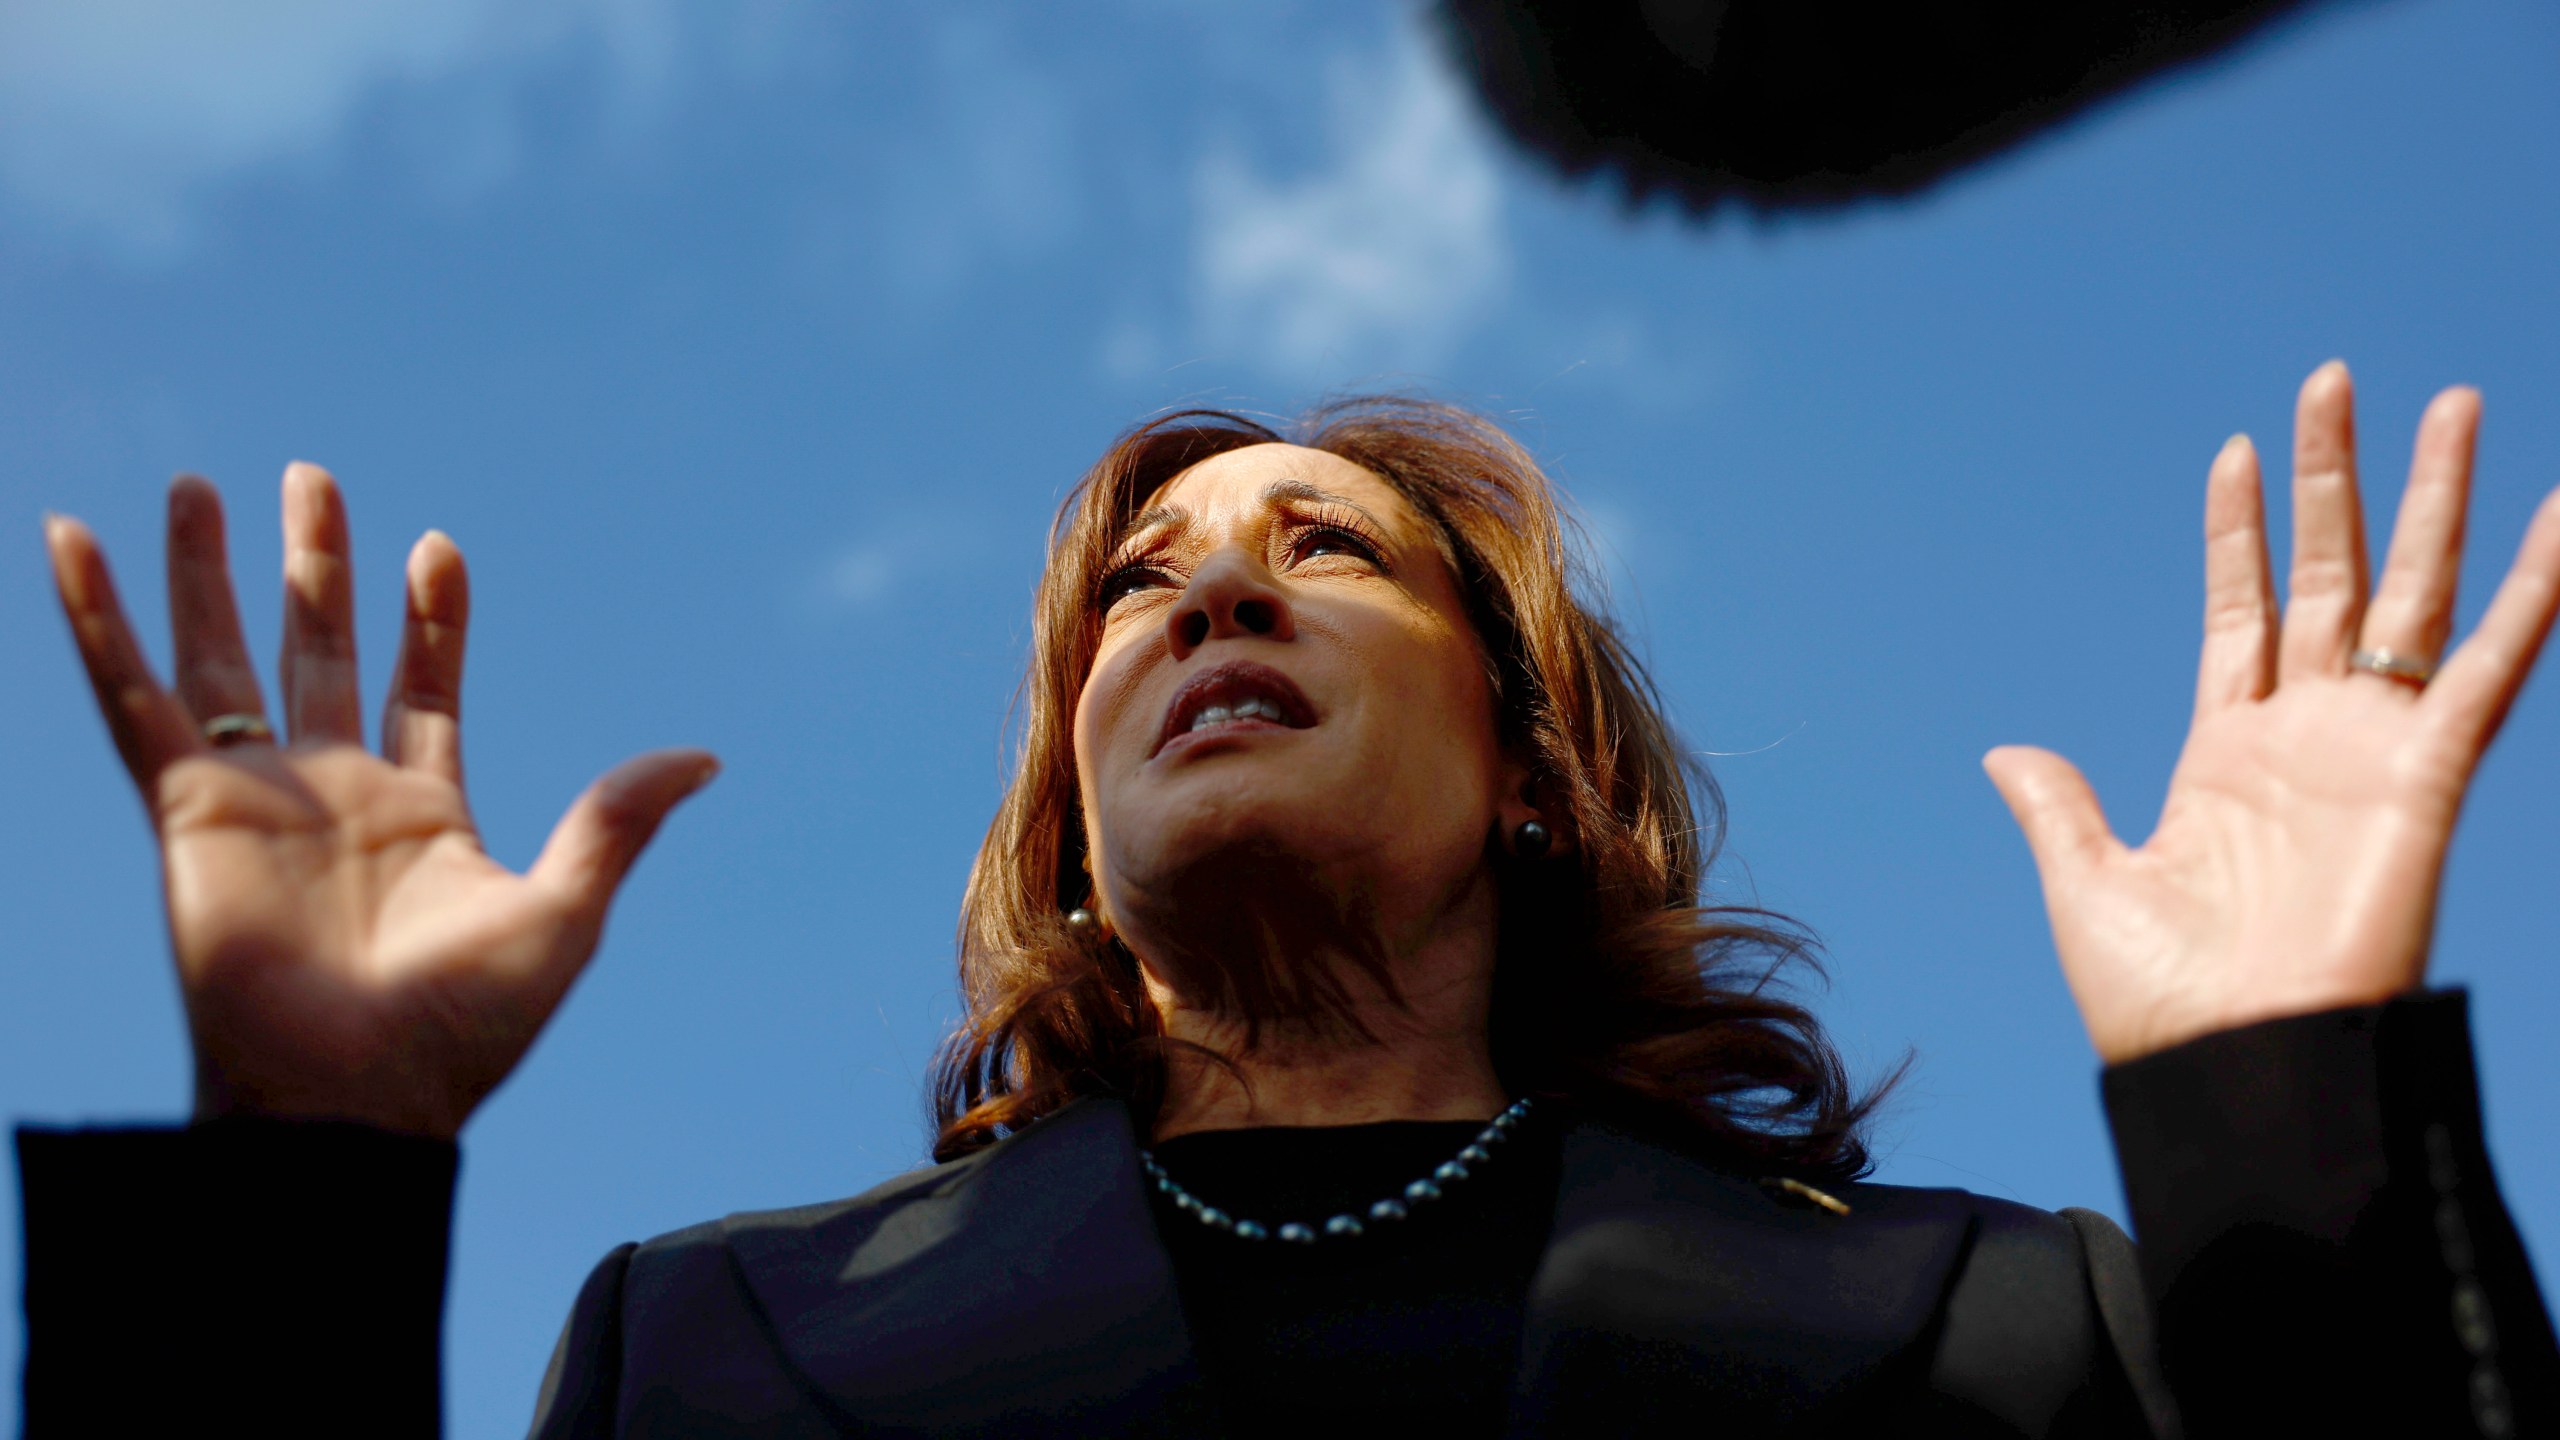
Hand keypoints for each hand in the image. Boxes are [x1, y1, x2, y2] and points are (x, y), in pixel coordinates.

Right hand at [47, 464, 717, 1136]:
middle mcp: (333, 795)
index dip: (432, 620)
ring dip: (208, 574)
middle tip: (312, 476)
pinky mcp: (185, 810)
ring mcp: (255, 798)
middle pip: (320, 651)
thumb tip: (706, 757)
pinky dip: (98, 621)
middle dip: (318, 567)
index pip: (425, 689)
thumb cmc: (460, 1032)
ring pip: (223, 658)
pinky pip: (131, 699)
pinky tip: (74, 541)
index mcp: (423, 814)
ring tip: (197, 485)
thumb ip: (617, 822)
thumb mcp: (562, 913)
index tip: (439, 547)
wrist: (354, 1102)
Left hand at [1986, 363, 2559, 1063]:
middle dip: (2336, 482)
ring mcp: (2370, 750)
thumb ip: (2058, 806)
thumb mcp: (2088, 885)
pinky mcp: (2428, 776)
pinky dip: (2533, 594)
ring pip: (2411, 595)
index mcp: (2224, 756)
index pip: (2241, 614)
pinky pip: (2489, 668)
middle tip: (2336, 381)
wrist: (2231, 1068)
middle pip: (2328, 578)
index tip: (2237, 451)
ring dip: (2434, 501)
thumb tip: (2004, 753)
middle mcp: (2305, 737)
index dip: (2240, 536)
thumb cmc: (2162, 1004)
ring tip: (2449, 402)